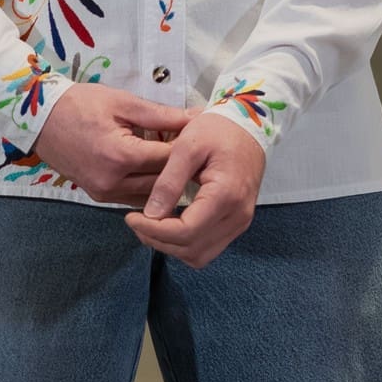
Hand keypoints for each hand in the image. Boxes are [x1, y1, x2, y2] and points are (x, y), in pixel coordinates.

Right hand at [28, 82, 194, 205]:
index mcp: (121, 156)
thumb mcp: (123, 102)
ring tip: (178, 163)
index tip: (202, 138)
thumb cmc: (80, 104)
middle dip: (180, 167)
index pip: (169, 159)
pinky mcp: (98, 196)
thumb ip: (161, 115)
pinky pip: (133, 198)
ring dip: (165, 181)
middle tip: (195, 152)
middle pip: (162, 181)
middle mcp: (113, 181)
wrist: (39, 119)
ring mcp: (104, 192)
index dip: (189, 148)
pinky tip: (156, 172)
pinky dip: (148, 188)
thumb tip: (196, 118)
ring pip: (150, 195)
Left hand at [124, 111, 266, 268]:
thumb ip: (169, 182)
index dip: (153, 230)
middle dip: (158, 240)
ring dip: (171, 246)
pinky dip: (185, 243)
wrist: (249, 125)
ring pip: (200, 255)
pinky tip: (170, 225)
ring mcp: (240, 222)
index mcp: (225, 195)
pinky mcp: (237, 222)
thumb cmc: (219, 129)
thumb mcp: (187, 146)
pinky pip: (208, 247)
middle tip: (137, 221)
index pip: (185, 232)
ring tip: (150, 225)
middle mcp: (237, 215)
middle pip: (191, 249)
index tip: (131, 217)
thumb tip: (150, 214)